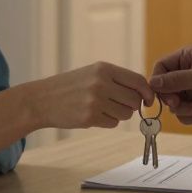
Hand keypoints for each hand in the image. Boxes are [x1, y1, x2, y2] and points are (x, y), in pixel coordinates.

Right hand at [30, 62, 153, 128]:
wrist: (42, 99)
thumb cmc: (71, 86)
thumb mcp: (93, 73)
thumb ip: (117, 80)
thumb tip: (144, 93)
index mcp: (104, 69)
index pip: (138, 81)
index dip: (147, 92)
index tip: (148, 100)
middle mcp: (101, 83)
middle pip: (134, 100)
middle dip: (131, 106)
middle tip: (118, 105)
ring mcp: (95, 101)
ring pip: (126, 114)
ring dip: (119, 115)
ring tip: (103, 109)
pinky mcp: (89, 117)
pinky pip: (113, 123)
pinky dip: (107, 122)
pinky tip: (94, 115)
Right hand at [148, 44, 191, 124]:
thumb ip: (176, 80)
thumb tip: (152, 82)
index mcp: (189, 56)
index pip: (161, 66)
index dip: (158, 81)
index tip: (162, 95)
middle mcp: (189, 71)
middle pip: (165, 88)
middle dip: (173, 99)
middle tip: (179, 104)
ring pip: (174, 104)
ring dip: (185, 109)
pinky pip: (184, 114)